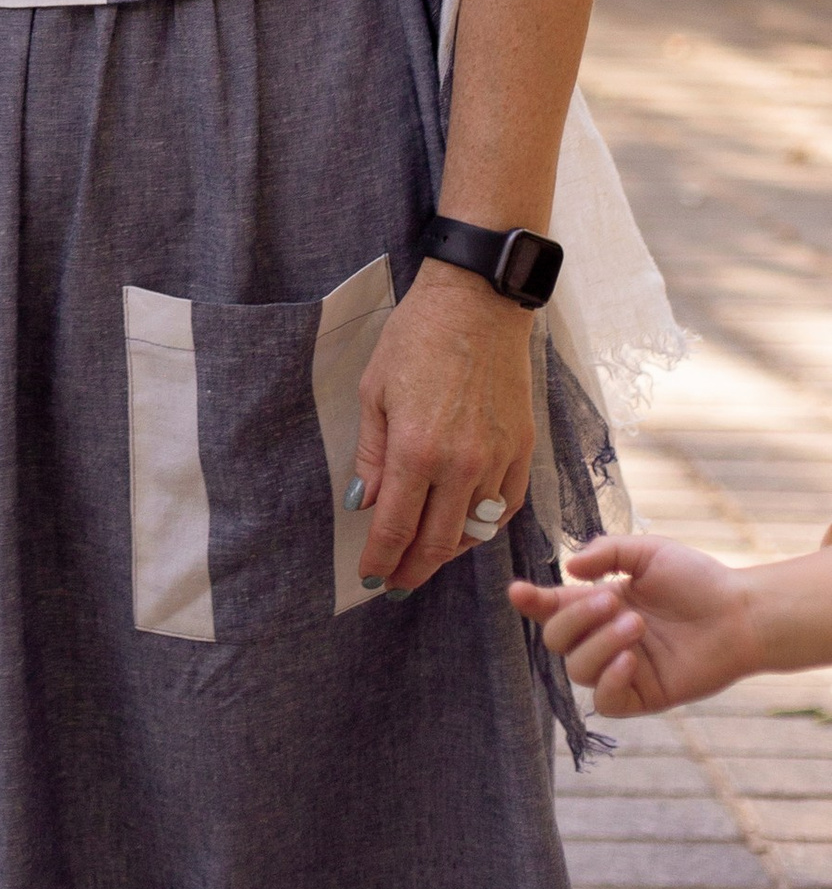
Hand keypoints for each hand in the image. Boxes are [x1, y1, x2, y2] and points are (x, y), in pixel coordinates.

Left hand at [352, 261, 535, 597]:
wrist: (478, 305)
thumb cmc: (417, 339)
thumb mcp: (375, 390)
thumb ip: (371, 454)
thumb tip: (363, 502)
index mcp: (416, 450)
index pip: (396, 528)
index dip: (382, 560)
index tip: (371, 578)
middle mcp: (460, 465)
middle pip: (437, 542)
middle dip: (412, 569)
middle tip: (396, 583)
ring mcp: (497, 460)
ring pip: (474, 532)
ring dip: (447, 553)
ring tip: (426, 558)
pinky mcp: (523, 452)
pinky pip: (504, 509)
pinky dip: (484, 527)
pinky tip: (466, 529)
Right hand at [510, 532, 780, 717]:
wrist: (740, 614)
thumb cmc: (697, 579)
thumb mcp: (647, 552)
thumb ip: (605, 553)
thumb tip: (568, 570)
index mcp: (599, 604)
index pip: (553, 607)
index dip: (532, 602)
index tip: (518, 591)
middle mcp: (604, 638)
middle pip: (556, 640)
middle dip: (575, 618)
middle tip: (611, 601)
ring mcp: (622, 669)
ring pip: (577, 670)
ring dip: (599, 645)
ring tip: (637, 625)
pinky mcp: (643, 696)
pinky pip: (606, 701)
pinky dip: (609, 681)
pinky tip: (630, 661)